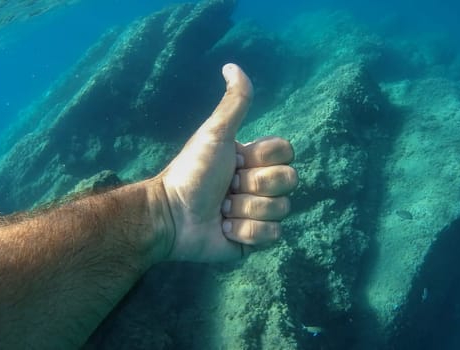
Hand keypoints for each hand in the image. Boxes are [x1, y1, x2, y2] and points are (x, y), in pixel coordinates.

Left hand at [158, 64, 296, 261]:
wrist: (171, 215)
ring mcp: (260, 212)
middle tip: (225, 188)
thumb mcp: (214, 133)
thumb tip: (231, 65)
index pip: (287, 152)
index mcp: (254, 159)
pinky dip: (246, 232)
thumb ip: (234, 102)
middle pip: (289, 180)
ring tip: (220, 210)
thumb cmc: (191, 172)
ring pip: (281, 209)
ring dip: (245, 210)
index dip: (262, 159)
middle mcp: (260, 184)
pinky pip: (272, 235)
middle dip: (252, 185)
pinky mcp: (255, 240)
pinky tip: (224, 228)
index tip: (234, 161)